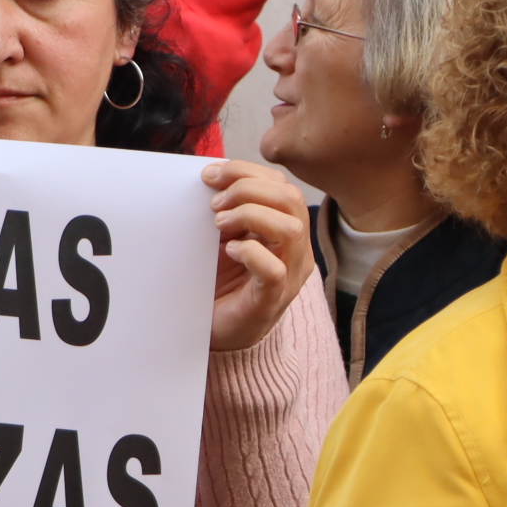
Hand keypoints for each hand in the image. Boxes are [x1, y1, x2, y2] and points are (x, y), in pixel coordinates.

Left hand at [205, 160, 311, 351]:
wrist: (222, 334)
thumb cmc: (224, 284)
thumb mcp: (227, 237)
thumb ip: (229, 210)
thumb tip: (212, 179)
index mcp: (287, 231)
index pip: (282, 186)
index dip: (247, 172)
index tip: (211, 175)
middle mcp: (296, 251)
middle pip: (291, 199)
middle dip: (248, 188)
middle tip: (215, 201)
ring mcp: (288, 275)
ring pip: (290, 229)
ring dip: (249, 215)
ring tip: (219, 223)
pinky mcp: (271, 299)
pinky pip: (273, 270)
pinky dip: (250, 252)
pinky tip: (230, 250)